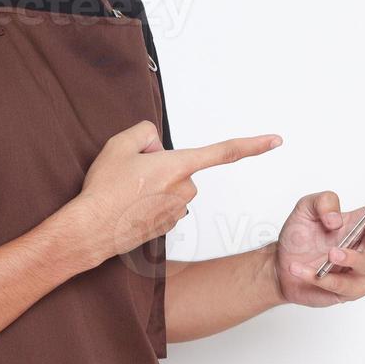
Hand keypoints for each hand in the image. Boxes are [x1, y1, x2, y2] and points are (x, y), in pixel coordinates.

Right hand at [64, 120, 282, 268]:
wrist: (90, 230)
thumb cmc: (104, 190)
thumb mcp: (119, 144)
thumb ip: (145, 133)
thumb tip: (156, 145)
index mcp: (178, 166)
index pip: (223, 152)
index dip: (252, 145)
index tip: (275, 141)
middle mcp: (184, 189)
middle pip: (180, 167)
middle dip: (160, 165)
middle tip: (129, 173)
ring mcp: (177, 211)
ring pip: (171, 186)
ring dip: (153, 185)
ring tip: (126, 192)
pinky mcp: (168, 226)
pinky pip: (164, 203)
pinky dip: (149, 202)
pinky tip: (129, 206)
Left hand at [272, 159, 364, 306]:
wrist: (281, 267)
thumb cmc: (299, 236)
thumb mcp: (305, 208)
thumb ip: (323, 202)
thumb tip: (337, 220)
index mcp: (363, 220)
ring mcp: (362, 268)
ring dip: (349, 257)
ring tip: (330, 253)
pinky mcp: (350, 289)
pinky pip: (341, 284)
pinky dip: (320, 277)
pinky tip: (302, 269)